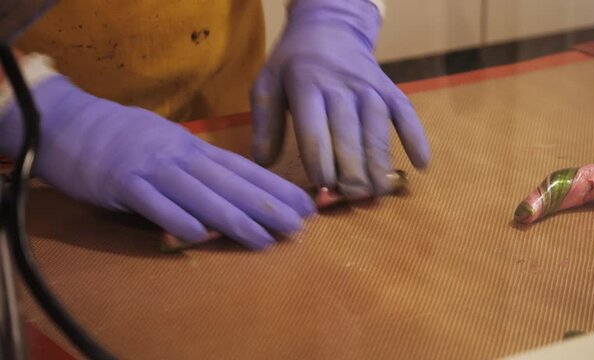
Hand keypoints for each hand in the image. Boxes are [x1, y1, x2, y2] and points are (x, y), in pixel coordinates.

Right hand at [0, 76, 315, 248]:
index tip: (304, 204)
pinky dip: (178, 220)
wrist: (68, 120)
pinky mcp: (123, 183)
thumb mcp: (166, 144)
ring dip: (235, 219)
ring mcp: (152, 169)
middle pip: (231, 184)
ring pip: (201, 196)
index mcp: (192, 147)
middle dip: (268, 206)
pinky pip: (155, 204)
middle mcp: (180, 156)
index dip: (276, 188)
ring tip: (265, 238)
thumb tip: (227, 195)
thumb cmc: (122, 135)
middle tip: (299, 226)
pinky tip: (201, 237)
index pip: (243, 169)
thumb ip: (195, 169)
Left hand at [251, 0, 429, 199]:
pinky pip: (406, 113)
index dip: (321, 164)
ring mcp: (368, 87)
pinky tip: (421, 165)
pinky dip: (416, 138)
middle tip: (353, 198)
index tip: (323, 189)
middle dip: (352, 171)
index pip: (314, 132)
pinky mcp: (389, 87)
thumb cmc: (292, 64)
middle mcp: (340, 87)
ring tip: (379, 192)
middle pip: (349, 135)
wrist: (328, 27)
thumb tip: (263, 163)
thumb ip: (264, 124)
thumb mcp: (267, 85)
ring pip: (377, 129)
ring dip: (380, 163)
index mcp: (305, 86)